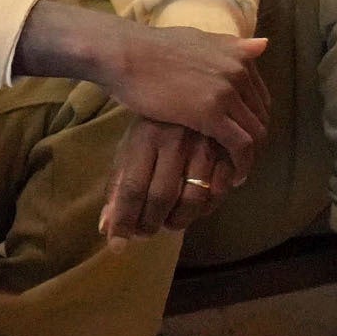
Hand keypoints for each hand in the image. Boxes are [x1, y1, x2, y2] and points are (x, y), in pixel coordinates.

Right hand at [14, 2, 269, 164]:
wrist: (124, 54)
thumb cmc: (148, 48)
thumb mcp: (196, 39)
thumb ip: (229, 47)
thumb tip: (263, 43)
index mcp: (238, 55)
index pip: (259, 97)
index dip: (253, 122)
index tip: (240, 140)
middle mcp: (239, 71)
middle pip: (260, 116)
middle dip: (254, 142)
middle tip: (239, 162)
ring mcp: (227, 92)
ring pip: (255, 132)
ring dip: (249, 157)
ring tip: (236, 173)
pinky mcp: (210, 113)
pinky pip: (239, 145)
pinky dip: (241, 164)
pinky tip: (232, 177)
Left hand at [101, 117, 242, 240]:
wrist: (191, 90)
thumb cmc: (153, 126)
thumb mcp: (130, 149)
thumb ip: (118, 187)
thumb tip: (106, 228)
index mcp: (145, 138)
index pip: (132, 189)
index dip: (125, 221)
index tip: (118, 245)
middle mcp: (175, 140)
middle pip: (162, 196)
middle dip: (152, 224)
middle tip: (146, 232)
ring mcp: (205, 143)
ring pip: (195, 198)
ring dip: (180, 220)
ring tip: (170, 223)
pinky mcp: (230, 147)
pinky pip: (221, 190)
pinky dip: (208, 207)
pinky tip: (197, 208)